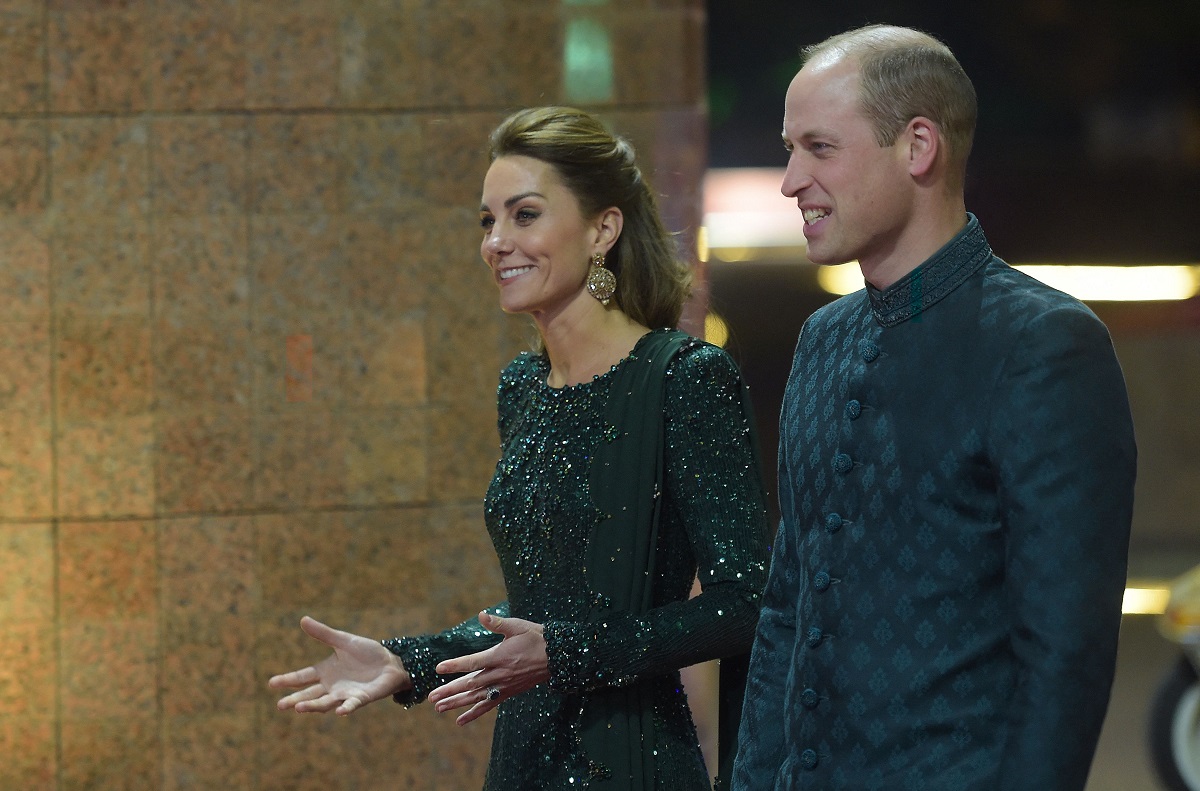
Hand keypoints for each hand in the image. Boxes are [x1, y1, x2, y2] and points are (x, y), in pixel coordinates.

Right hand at [268, 616, 410, 715]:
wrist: (391, 663)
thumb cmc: (366, 653)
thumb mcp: (343, 641)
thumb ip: (324, 634)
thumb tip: (303, 620)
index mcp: (325, 671)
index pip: (302, 676)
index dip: (288, 679)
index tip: (271, 683)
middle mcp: (332, 686)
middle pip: (310, 694)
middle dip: (295, 699)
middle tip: (280, 705)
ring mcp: (345, 694)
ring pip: (325, 702)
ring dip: (313, 706)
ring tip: (299, 708)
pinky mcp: (361, 698)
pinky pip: (351, 705)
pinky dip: (345, 708)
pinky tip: (339, 712)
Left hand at [427, 612, 548, 725]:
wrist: (556, 657)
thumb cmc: (536, 637)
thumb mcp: (518, 626)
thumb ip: (498, 623)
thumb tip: (481, 614)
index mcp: (500, 656)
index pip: (473, 662)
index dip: (455, 665)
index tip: (438, 668)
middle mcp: (500, 674)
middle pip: (471, 684)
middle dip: (450, 691)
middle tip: (431, 697)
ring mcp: (504, 685)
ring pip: (476, 697)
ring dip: (457, 703)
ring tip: (438, 708)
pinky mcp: (508, 692)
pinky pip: (488, 705)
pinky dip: (473, 713)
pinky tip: (459, 720)